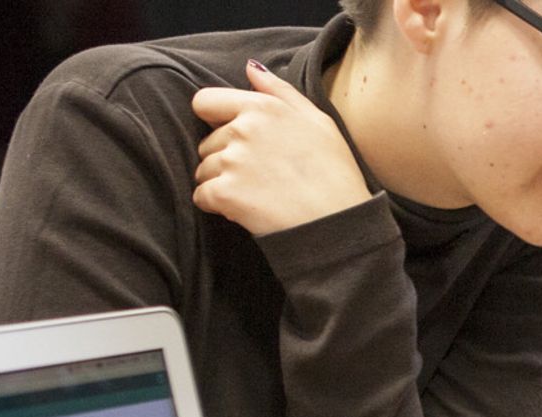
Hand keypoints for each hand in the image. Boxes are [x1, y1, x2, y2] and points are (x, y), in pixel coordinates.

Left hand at [190, 60, 370, 236]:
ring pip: (203, 170)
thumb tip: (250, 68)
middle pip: (207, 142)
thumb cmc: (335, 173)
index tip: (237, 139)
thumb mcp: (318, 122)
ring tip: (258, 194)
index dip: (216, 121)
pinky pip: (202, 197)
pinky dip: (218, 206)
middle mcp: (243, 130)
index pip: (205, 101)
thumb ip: (280, 91)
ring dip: (222, 183)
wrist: (339, 223)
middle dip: (225, 159)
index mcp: (263, 108)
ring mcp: (232, 162)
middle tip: (262, 176)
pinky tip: (247, 209)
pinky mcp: (224, 193)